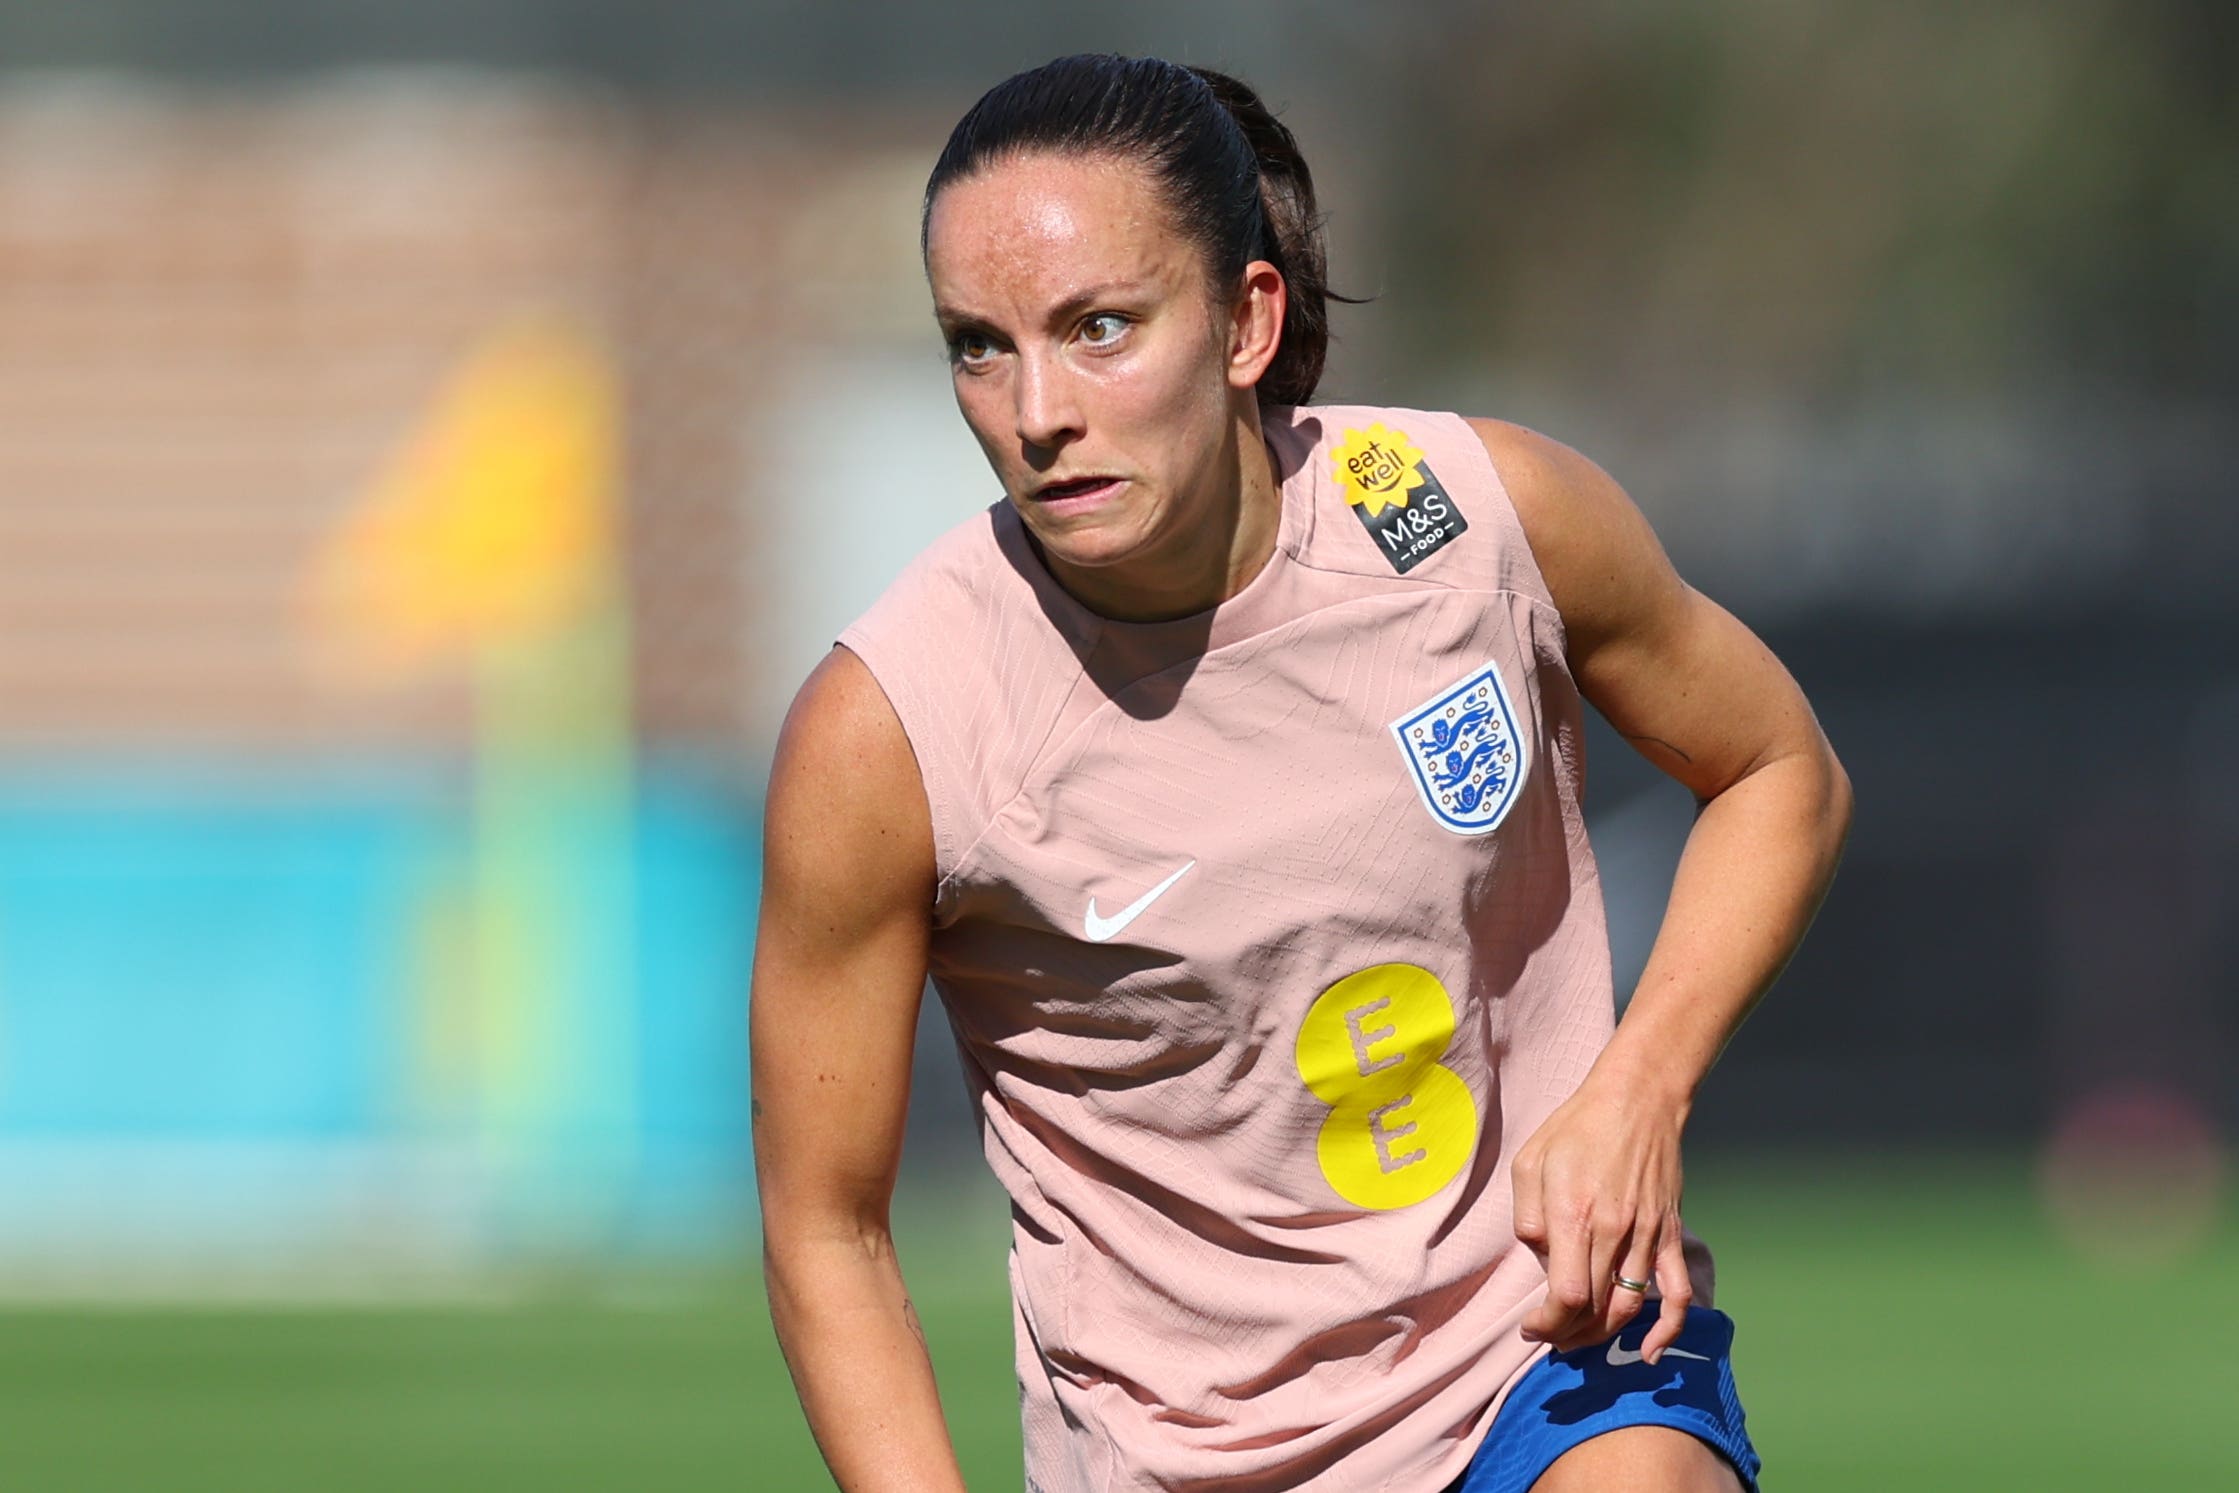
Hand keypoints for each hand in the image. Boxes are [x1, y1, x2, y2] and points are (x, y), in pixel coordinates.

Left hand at [1510, 1069, 1696, 1361]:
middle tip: (1547, 1336)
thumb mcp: (1530, 1162)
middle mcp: (1614, 1232)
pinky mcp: (1670, 1234)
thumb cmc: (1576, 1127)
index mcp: (1574, 1215)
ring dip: (1601, 1335)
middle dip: (1565, 1335)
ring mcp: (1647, 1236)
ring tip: (1577, 1338)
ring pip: (1628, 1308)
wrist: (1637, 1099)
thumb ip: (1528, 1217)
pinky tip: (1651, 1352)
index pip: (1565, 1296)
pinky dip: (1668, 1329)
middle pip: (1593, 1309)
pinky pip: (1678, 1292)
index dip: (1546, 1325)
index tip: (1530, 1328)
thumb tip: (1541, 1259)